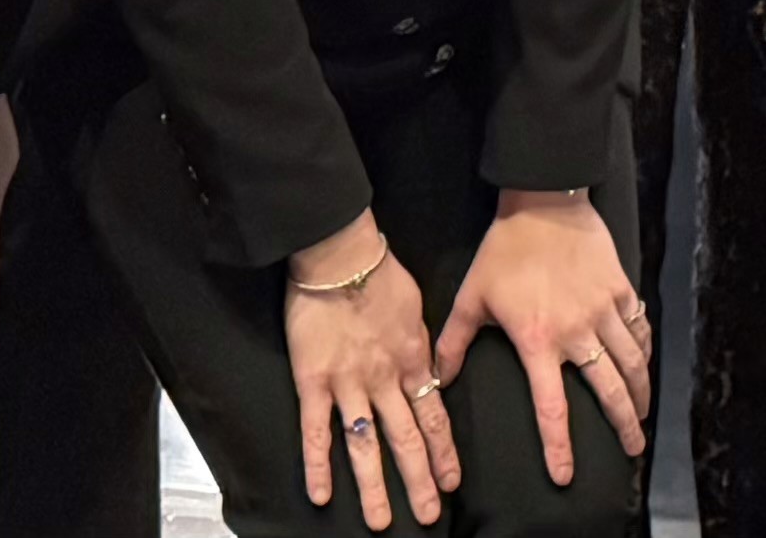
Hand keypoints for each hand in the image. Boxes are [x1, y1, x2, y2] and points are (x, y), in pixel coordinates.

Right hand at [284, 219, 454, 529]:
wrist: (341, 254)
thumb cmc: (381, 274)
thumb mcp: (417, 309)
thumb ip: (421, 346)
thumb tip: (430, 372)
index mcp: (413, 361)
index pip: (434, 416)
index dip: (443, 451)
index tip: (452, 481)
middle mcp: (386, 379)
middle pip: (405, 439)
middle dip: (418, 480)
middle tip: (427, 515)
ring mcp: (349, 383)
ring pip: (365, 444)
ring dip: (374, 486)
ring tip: (381, 521)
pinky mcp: (313, 381)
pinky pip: (316, 429)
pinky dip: (317, 464)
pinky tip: (321, 494)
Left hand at [438, 190, 650, 490]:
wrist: (545, 201)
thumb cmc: (504, 250)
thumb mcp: (471, 297)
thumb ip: (453, 344)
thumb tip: (437, 384)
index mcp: (538, 341)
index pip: (552, 406)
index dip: (560, 444)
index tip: (566, 474)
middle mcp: (578, 332)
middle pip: (609, 390)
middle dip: (625, 425)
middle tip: (634, 449)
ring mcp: (604, 310)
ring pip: (632, 362)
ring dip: (640, 393)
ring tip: (644, 416)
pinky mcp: (621, 289)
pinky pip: (639, 327)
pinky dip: (644, 351)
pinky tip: (645, 365)